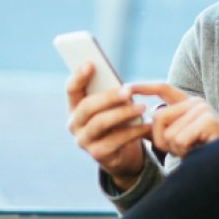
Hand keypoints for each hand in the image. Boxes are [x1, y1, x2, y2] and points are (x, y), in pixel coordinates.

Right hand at [66, 64, 150, 190]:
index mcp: (74, 106)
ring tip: (142, 107)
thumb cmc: (117, 120)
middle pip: (87, 106)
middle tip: (129, 91)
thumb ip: (110, 94)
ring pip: (101, 123)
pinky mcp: (97, 155)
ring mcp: (84, 141)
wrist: (121, 153)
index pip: (71, 89)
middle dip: (109, 97)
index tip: (91, 64)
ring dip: (123, 113)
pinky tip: (146, 125)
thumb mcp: (112, 106)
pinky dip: (133, 132)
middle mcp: (74, 124)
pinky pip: (115, 141)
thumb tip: (122, 85)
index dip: (79, 76)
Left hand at [129, 83, 218, 157]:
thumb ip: (161, 130)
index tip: (124, 88)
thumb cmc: (205, 151)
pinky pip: (180, 139)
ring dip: (176, 149)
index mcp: (187, 103)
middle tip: (181, 148)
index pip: (162, 88)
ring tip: (194, 149)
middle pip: (158, 117)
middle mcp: (195, 102)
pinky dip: (185, 151)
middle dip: (161, 140)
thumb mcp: (179, 139)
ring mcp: (202, 109)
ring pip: (168, 132)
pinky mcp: (208, 120)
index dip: (143, 87)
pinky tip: (200, 150)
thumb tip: (138, 127)